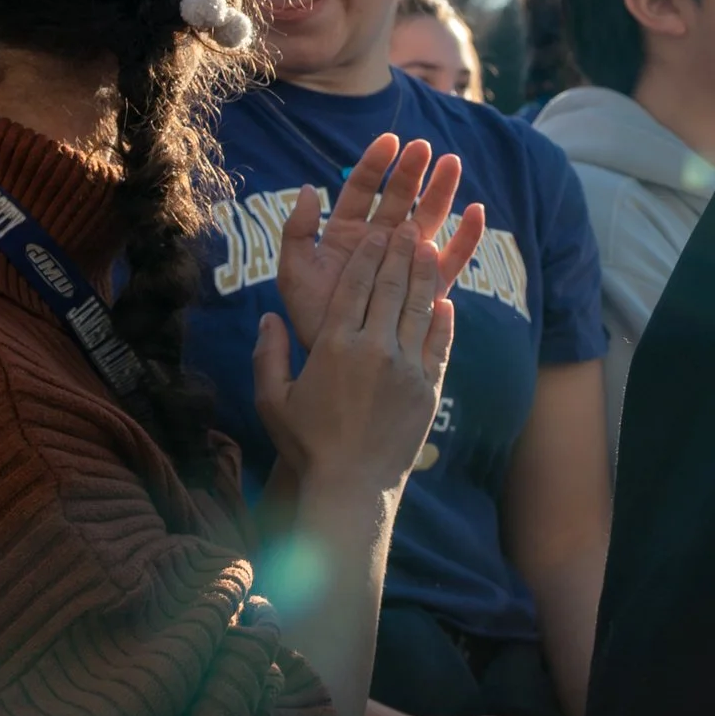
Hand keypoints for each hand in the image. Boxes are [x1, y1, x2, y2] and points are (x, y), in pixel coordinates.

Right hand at [254, 223, 452, 492]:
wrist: (351, 487)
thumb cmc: (307, 444)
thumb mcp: (273, 400)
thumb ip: (269, 354)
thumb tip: (268, 316)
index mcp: (334, 346)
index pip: (354, 288)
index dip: (367, 257)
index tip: (376, 235)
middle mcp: (374, 349)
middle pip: (390, 288)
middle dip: (399, 254)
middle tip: (406, 228)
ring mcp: (406, 366)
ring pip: (418, 308)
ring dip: (423, 276)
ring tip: (427, 249)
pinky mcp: (430, 387)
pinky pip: (439, 344)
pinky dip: (443, 320)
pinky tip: (446, 302)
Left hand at [274, 135, 483, 349]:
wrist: (336, 357)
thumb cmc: (312, 316)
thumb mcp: (294, 273)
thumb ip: (297, 232)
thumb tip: (310, 189)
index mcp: (347, 232)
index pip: (362, 188)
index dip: (376, 163)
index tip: (391, 140)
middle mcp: (381, 240)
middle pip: (400, 197)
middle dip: (412, 171)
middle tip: (424, 148)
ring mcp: (407, 260)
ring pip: (429, 217)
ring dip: (442, 191)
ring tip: (453, 164)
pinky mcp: (429, 283)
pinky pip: (453, 256)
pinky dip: (467, 236)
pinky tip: (478, 212)